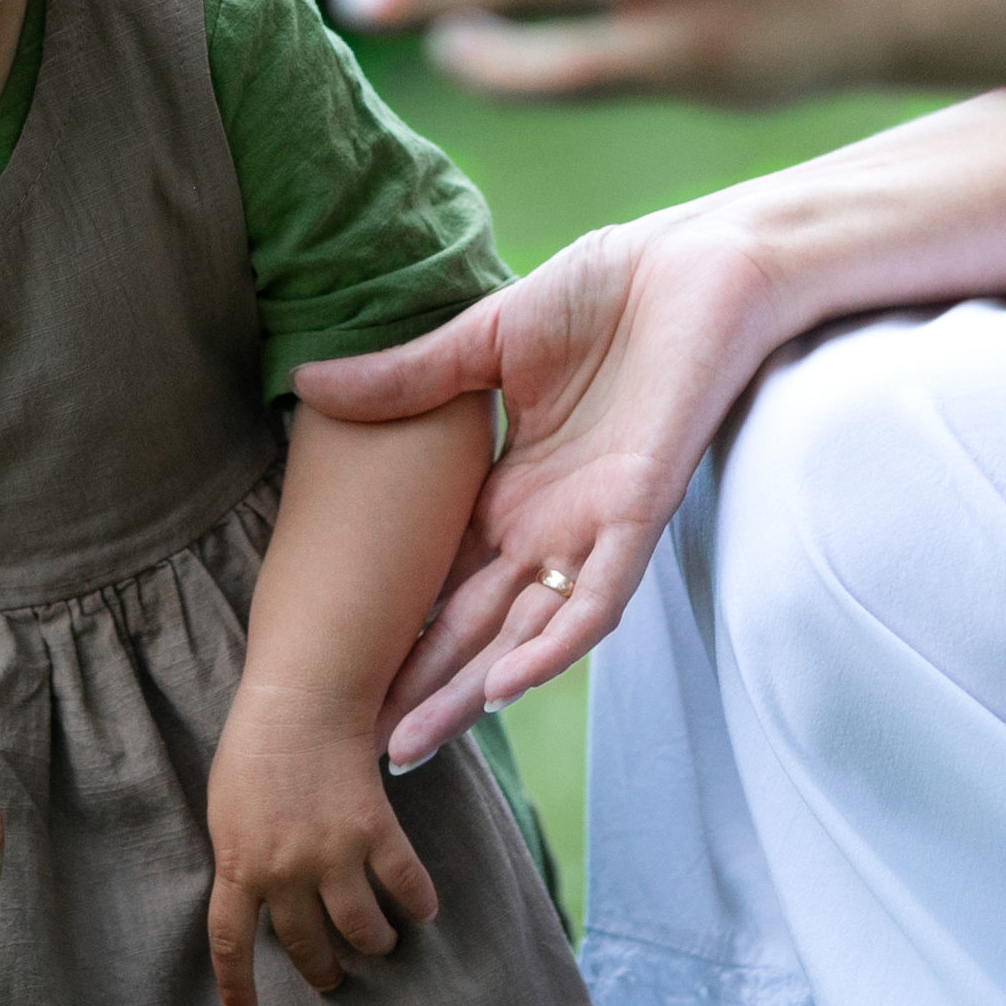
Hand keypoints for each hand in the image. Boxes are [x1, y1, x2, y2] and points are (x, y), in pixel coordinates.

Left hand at [205, 682, 438, 1005]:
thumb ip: (239, 856)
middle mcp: (284, 871)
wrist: (301, 699)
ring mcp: (331, 854)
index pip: (230, 943)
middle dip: (321, 970)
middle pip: (304, 945)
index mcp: (238, 864)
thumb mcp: (227, 809)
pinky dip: (418, 901)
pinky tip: (424, 911)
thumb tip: (250, 896)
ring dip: (372, 944)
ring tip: (380, 945)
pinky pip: (403, 882)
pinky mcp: (374, 831)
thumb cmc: (256, 745)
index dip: (237, 984)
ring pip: (359, 929)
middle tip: (332, 979)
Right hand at [294, 206, 786, 767]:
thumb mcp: (487, 337)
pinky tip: (504, 685)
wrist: (695, 261)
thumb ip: (409, 376)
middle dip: (418, 683)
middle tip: (352, 743)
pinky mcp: (639, 513)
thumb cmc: (604, 289)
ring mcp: (592, 525)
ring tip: (409, 740)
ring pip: (525, 632)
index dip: (393, 624)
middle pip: (472, 623)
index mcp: (511, 487)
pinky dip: (552, 646)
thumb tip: (310, 382)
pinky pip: (596, 600)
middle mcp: (548, 522)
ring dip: (470, 688)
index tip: (329, 670)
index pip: (440, 576)